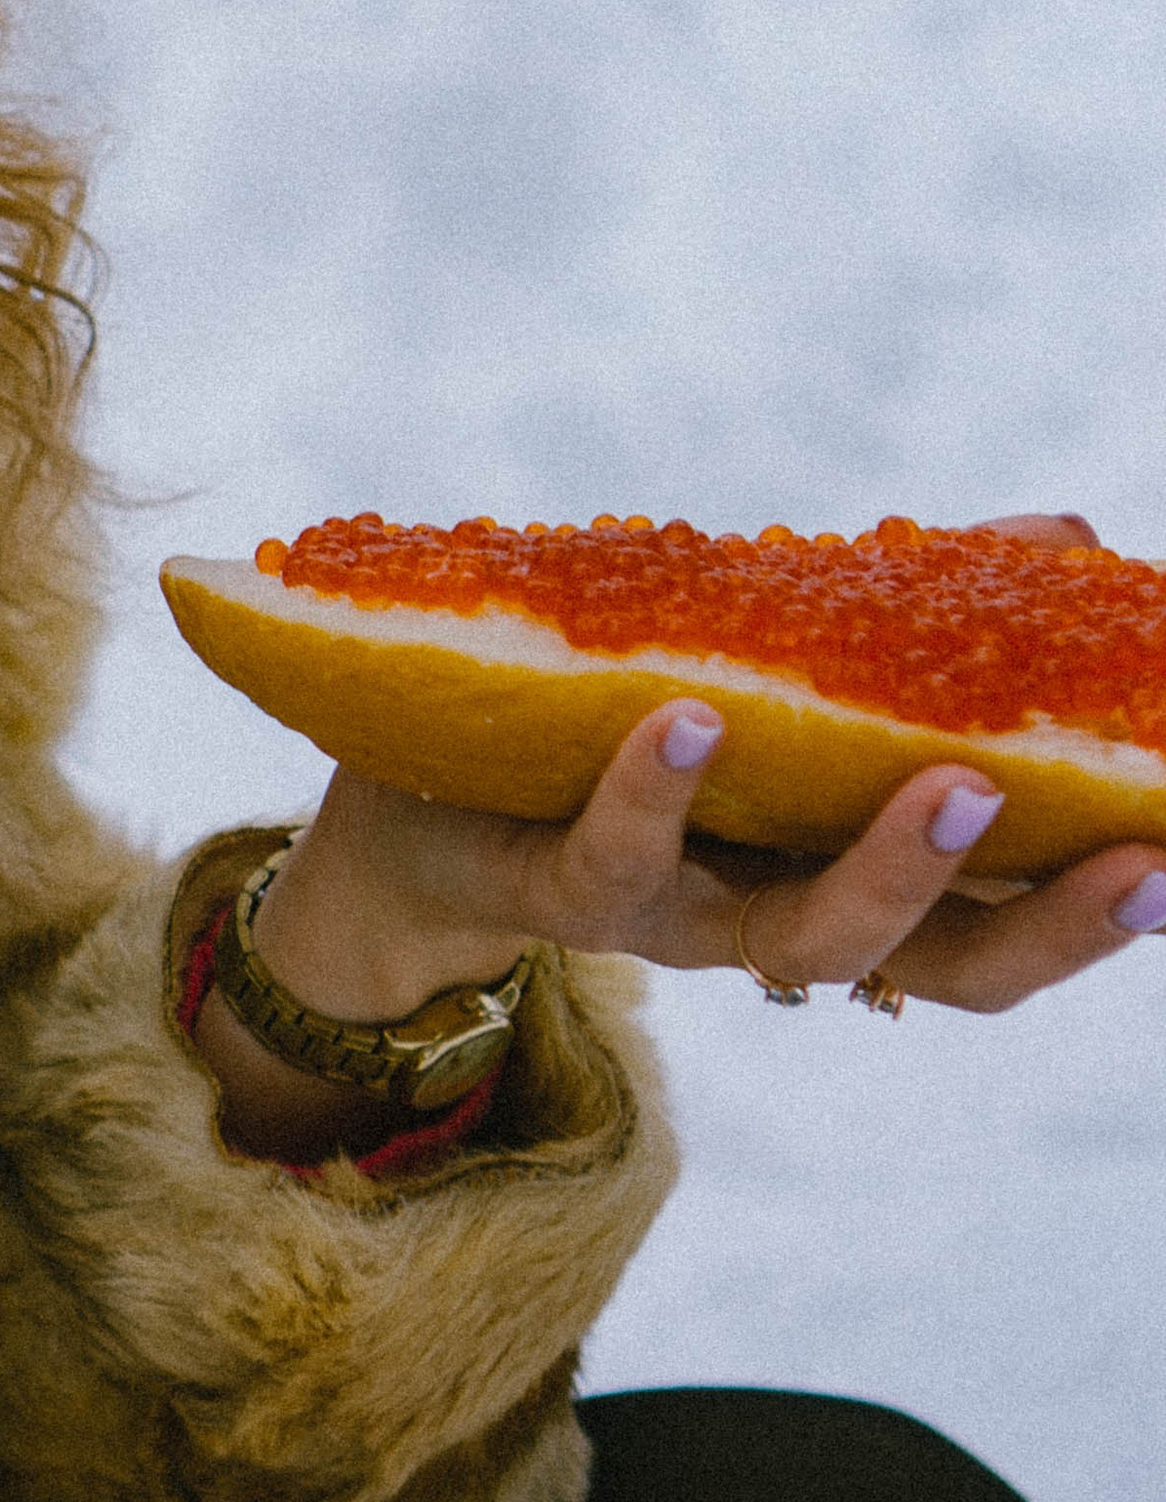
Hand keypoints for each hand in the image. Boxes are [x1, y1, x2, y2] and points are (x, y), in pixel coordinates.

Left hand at [194, 503, 1165, 1159]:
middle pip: (941, 969)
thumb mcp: (776, 663)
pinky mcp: (552, 880)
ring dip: (887, 869)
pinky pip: (609, 855)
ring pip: (796, 933)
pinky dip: (654, 787)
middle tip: (1141, 864)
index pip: (1003, 925)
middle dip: (1048, 928)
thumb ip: (911, 608)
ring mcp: (669, 912)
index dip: (1101, 911)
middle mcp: (773, 914)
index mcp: (842, 872)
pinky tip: (690, 721)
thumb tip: (1071, 532)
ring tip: (954, 788)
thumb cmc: (616, 730)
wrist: (408, 816)